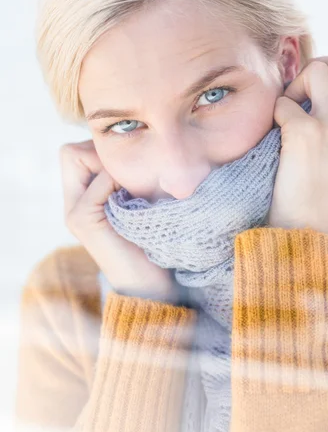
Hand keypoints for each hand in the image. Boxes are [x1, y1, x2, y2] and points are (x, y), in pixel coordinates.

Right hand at [59, 139, 178, 301]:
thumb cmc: (152, 239)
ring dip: (110, 165)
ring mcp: (73, 213)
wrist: (151, 284)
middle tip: (127, 175)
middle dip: (101, 154)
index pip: (76, 151)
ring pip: (78, 159)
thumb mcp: (138, 201)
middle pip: (71, 152)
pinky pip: (96, 183)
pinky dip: (115, 181)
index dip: (100, 151)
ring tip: (131, 186)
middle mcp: (72, 203)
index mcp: (83, 197)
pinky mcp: (82, 222)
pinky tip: (132, 197)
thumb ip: (126, 179)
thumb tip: (135, 147)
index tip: (128, 169)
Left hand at [266, 54, 327, 242]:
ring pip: (316, 70)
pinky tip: (278, 137)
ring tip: (289, 113)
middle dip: (317, 70)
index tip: (317, 102)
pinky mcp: (305, 133)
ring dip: (296, 86)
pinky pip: (284, 101)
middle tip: (301, 96)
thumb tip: (322, 92)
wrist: (314, 236)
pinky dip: (276, 114)